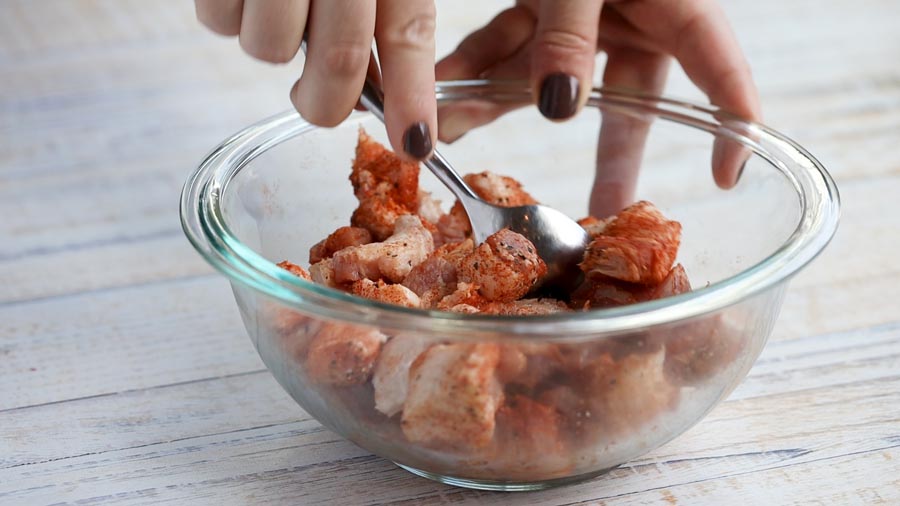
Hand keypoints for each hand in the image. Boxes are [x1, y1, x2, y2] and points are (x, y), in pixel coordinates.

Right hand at [195, 0, 437, 160]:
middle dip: (327, 100)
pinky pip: (218, 22)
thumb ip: (389, 10)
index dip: (412, 97)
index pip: (408, 32)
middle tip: (320, 100)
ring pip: (268, 49)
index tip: (414, 143)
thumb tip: (392, 92)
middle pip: (337, 63)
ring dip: (272, 43)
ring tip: (277, 1)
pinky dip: (228, 15)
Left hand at [436, 0, 760, 215]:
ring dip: (505, 112)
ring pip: (552, 77)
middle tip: (603, 212)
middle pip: (634, 96)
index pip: (720, 67)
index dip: (732, 122)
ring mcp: (585, 11)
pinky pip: (507, 46)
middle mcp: (635, 11)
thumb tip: (559, 109)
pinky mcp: (540, 2)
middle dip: (612, 154)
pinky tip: (442, 102)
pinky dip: (473, 71)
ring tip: (472, 154)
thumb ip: (571, 29)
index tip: (728, 176)